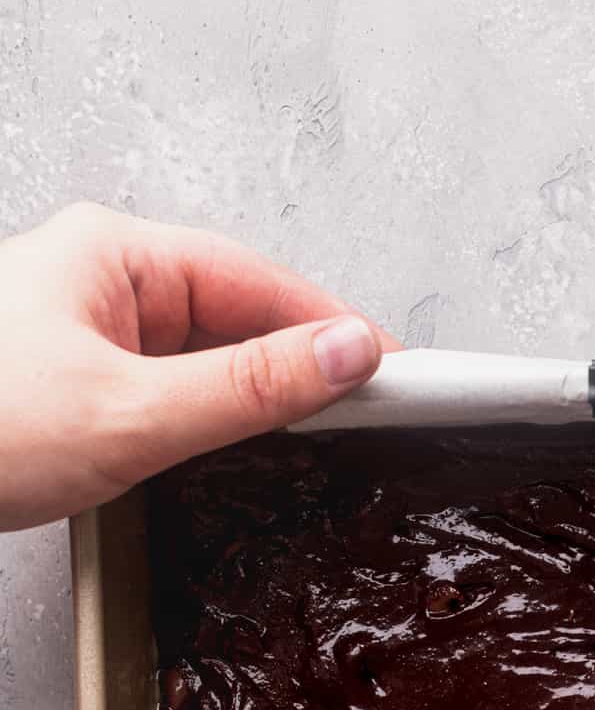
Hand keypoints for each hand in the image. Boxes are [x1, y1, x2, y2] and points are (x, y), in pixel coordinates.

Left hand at [0, 202, 399, 530]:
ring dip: (256, 401)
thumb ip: (250, 389)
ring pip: (207, 361)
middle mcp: (104, 284)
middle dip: (302, 367)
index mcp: (115, 255)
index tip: (398, 372)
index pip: (260, 281)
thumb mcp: (133, 416)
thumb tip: (345, 356)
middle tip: (371, 416)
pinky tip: (238, 454)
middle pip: (239, 316)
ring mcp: (90, 336)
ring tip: (313, 440)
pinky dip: (214, 424)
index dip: (335, 329)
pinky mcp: (81, 388)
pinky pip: (172, 395)